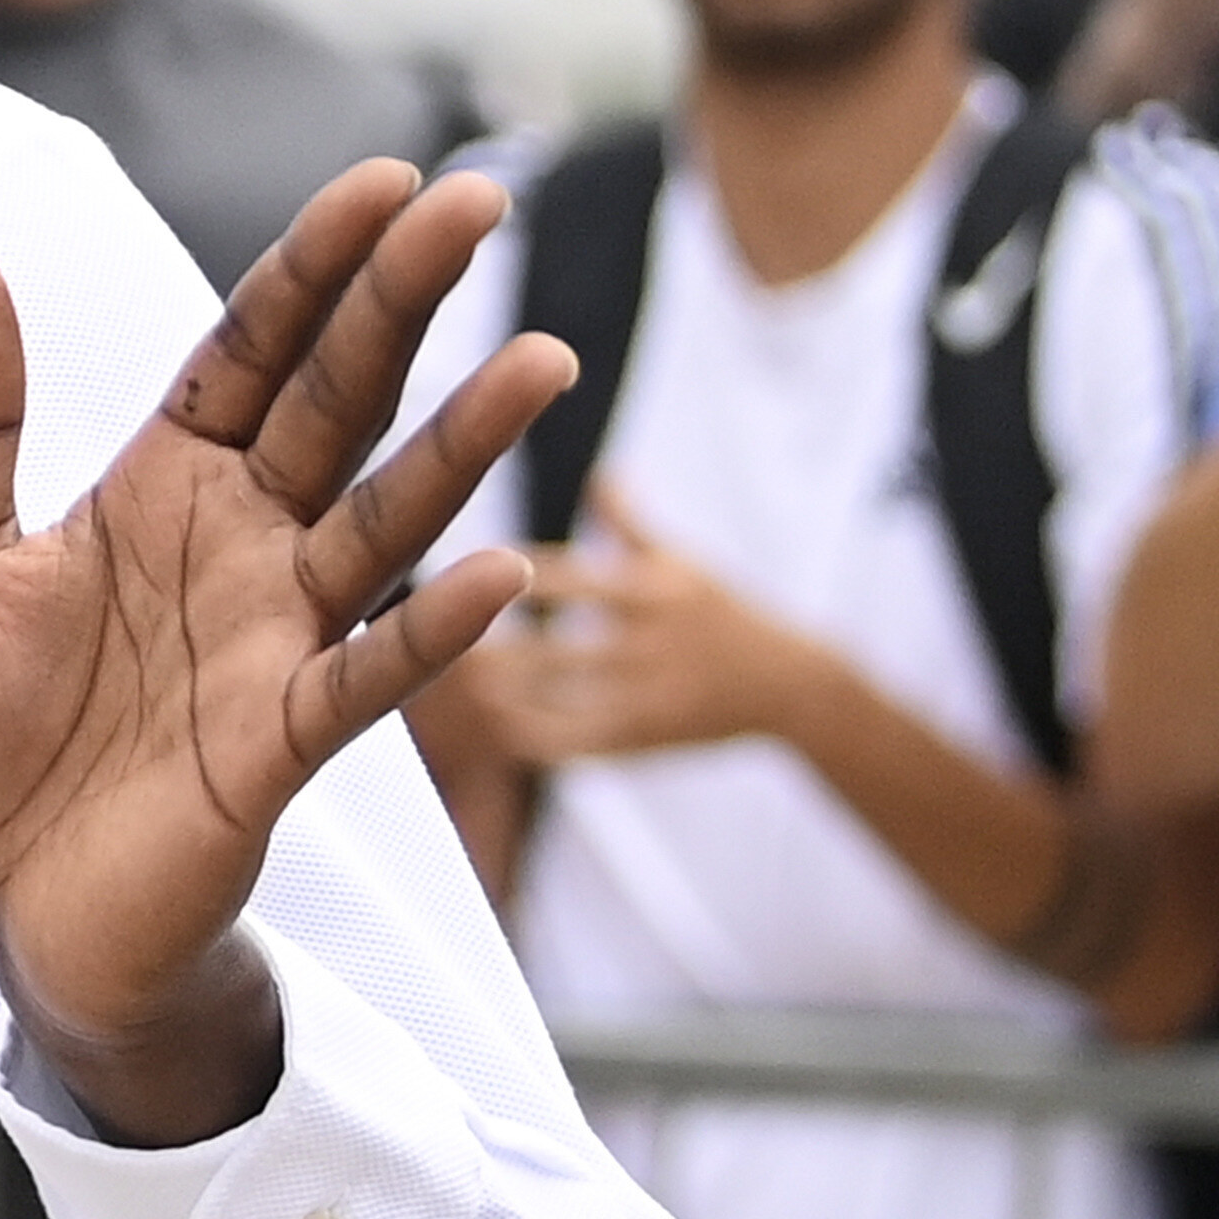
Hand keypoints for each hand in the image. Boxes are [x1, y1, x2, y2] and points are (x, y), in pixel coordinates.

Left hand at [0, 160, 572, 1144]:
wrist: (10, 906)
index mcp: (164, 487)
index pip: (254, 350)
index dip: (313, 266)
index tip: (386, 179)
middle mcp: (240, 547)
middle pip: (338, 402)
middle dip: (404, 304)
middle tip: (480, 201)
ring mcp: (274, 642)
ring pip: (383, 524)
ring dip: (460, 449)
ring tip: (541, 362)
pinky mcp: (277, 746)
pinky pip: (365, 679)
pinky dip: (430, 634)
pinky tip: (498, 578)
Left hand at [483, 475, 831, 766]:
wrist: (791, 685)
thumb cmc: (722, 610)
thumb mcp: (683, 561)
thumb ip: (630, 522)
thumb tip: (597, 471)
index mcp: (653, 592)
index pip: (570, 580)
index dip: (511, 576)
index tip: (453, 568)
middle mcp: (649, 646)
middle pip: (556, 651)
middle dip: (495, 650)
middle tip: (427, 639)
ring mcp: (649, 700)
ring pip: (561, 705)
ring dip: (504, 697)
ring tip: (456, 684)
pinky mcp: (649, 744)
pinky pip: (579, 748)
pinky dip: (534, 740)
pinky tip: (495, 729)